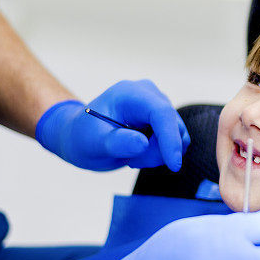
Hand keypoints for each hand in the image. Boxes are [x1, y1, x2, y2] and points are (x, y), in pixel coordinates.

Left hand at [35, 80, 189, 171]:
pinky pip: (176, 139)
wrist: (81, 136)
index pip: (160, 112)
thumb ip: (117, 143)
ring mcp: (158, 104)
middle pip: (172, 125)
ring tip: (132, 156)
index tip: (174, 165)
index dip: (170, 138)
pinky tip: (140, 153)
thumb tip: (142, 144)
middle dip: (157, 151)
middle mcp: (148, 94)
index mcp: (129, 93)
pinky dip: (161, 152)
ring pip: (177, 134)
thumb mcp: (93, 144)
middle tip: (131, 161)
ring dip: (158, 153)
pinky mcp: (164, 118)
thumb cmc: (83, 137)